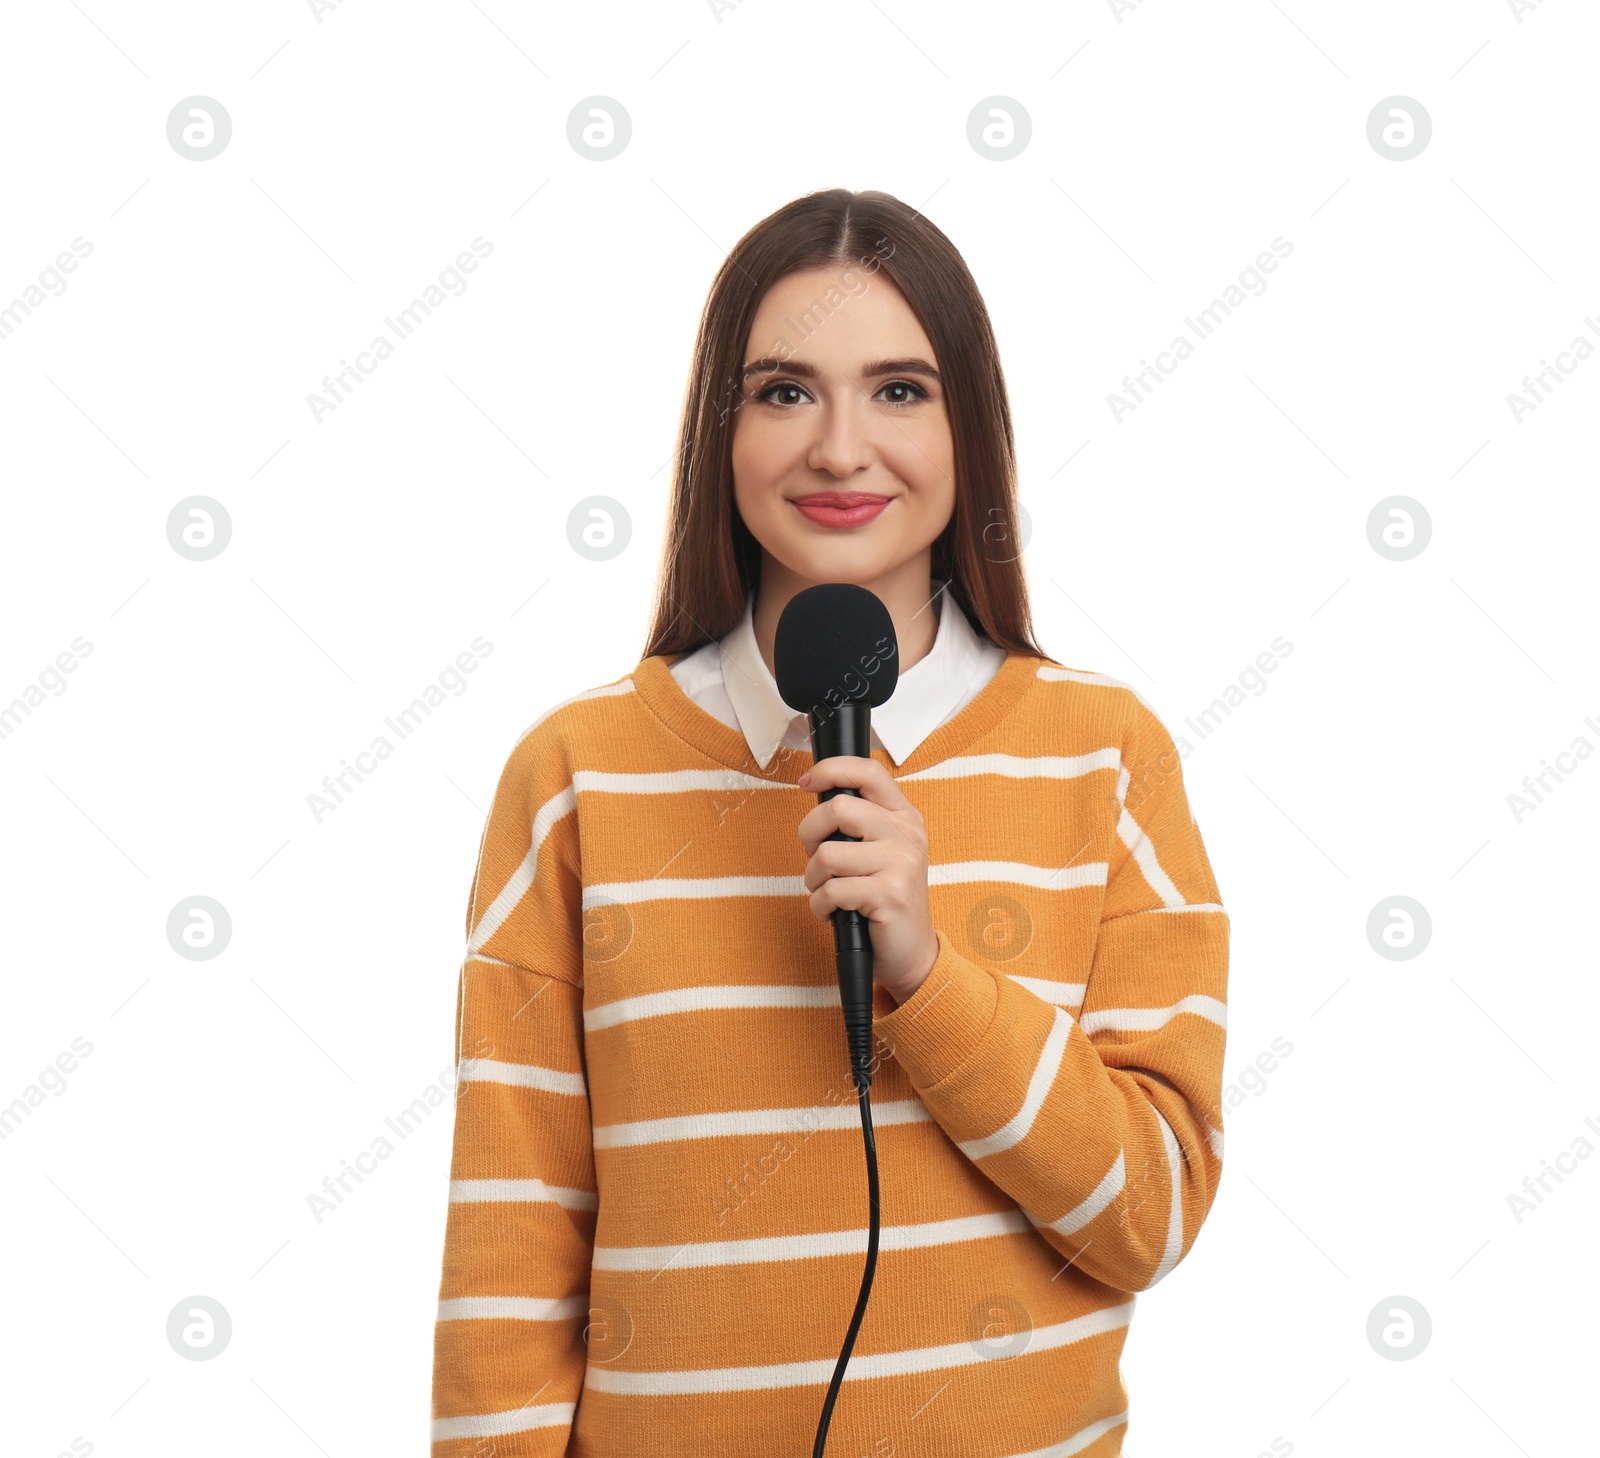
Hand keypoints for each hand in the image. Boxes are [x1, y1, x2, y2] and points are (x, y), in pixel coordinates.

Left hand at [796, 756, 939, 1004]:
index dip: (831, 769)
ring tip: (830, 892)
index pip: (868, 771)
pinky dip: (821, 905)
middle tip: (816, 859)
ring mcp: (901, 864)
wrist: (912, 954)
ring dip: (814, 879)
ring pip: (828, 853)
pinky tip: (834, 912)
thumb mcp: (881, 852)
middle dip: (810, 835)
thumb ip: (859, 823)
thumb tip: (816, 792)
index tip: (806, 782)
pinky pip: (832, 890)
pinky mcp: (890, 895)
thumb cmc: (885, 901)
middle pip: (837, 808)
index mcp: (904, 817)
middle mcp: (907, 835)